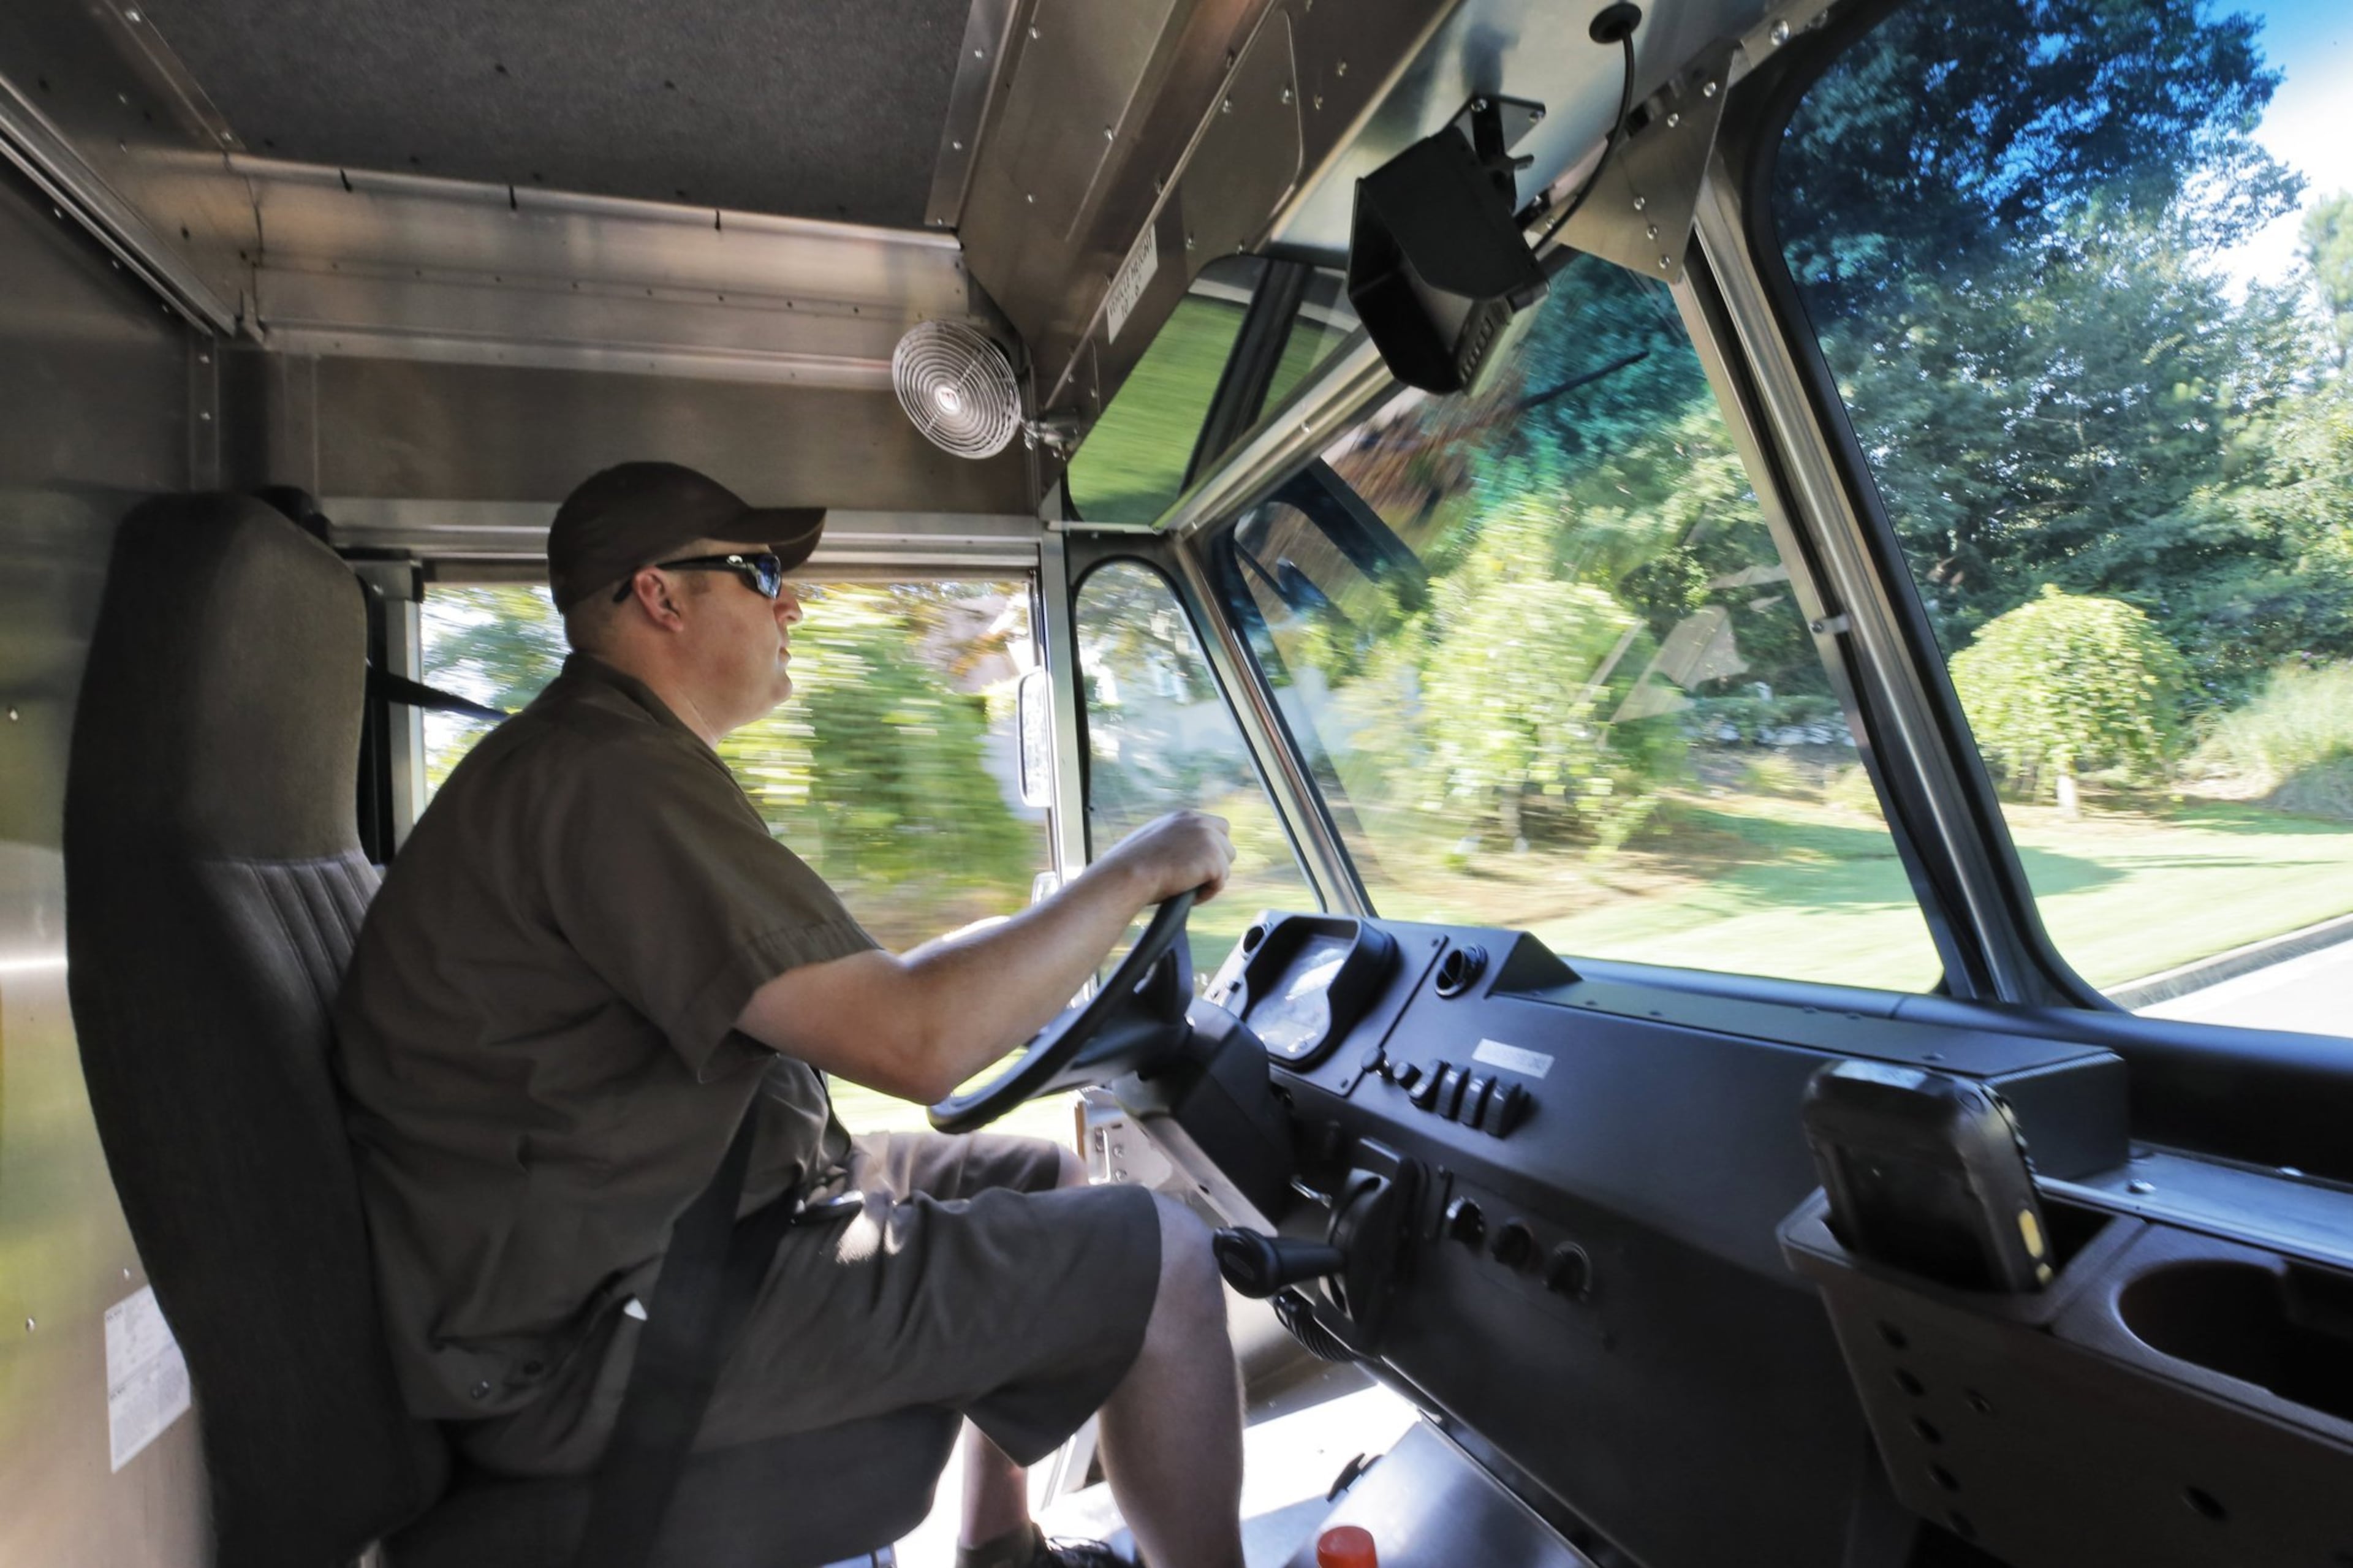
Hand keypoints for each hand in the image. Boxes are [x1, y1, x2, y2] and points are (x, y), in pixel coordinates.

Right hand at [1095, 810, 1235, 906]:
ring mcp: (1210, 840)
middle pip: (1227, 845)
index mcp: (1185, 816)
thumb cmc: (1131, 864)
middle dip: (1215, 862)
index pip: (1217, 827)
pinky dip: (1205, 894)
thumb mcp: (1153, 841)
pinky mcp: (1214, 861)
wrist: (1129, 873)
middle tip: (1195, 879)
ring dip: (1210, 879)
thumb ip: (1173, 841)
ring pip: (1226, 865)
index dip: (1212, 847)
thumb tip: (1182, 855)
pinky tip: (1185, 894)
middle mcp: (1200, 823)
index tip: (1200, 863)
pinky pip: (1219, 883)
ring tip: (1186, 888)